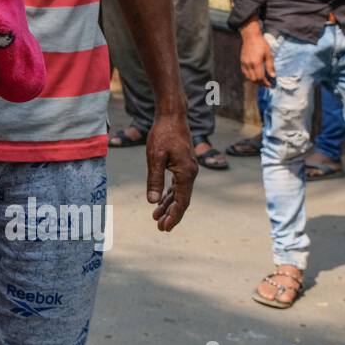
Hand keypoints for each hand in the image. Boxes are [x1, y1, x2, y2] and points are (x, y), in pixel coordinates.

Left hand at [145, 111, 196, 231]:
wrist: (172, 116)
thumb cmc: (163, 134)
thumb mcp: (155, 157)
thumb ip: (154, 180)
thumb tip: (153, 202)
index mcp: (186, 173)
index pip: (181, 201)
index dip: (173, 216)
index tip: (164, 227)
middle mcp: (191, 173)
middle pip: (182, 200)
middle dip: (171, 214)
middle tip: (160, 228)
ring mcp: (188, 168)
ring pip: (180, 193)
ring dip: (169, 205)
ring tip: (157, 217)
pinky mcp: (183, 164)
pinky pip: (178, 184)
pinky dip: (170, 194)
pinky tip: (161, 200)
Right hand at [239, 29, 275, 87]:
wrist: (251, 37)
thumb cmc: (261, 44)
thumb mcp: (269, 54)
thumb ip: (270, 66)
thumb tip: (273, 76)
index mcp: (256, 63)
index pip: (260, 77)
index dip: (265, 83)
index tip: (270, 85)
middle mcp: (249, 64)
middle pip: (254, 79)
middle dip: (260, 83)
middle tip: (266, 84)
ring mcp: (244, 63)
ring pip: (248, 77)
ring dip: (255, 81)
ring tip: (261, 81)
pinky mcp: (242, 62)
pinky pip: (244, 73)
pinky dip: (249, 76)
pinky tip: (254, 75)